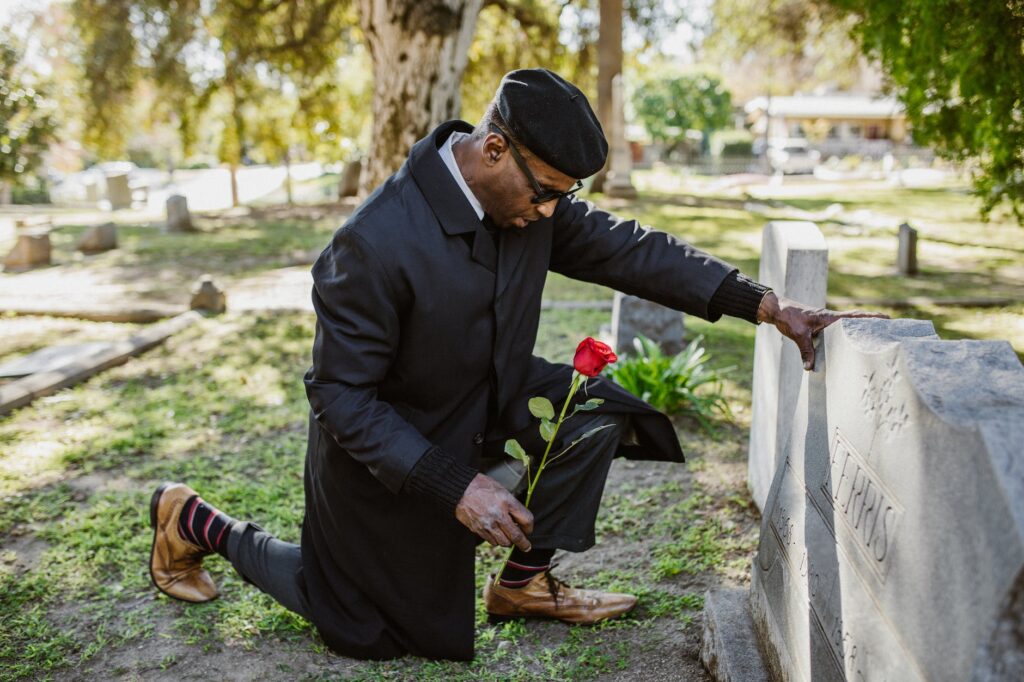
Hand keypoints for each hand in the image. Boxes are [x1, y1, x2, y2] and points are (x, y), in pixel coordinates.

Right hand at [455, 474, 533, 550]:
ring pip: (503, 542)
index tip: (528, 530)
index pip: (526, 520)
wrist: (460, 489)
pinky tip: (495, 532)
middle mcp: (498, 515)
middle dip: (523, 543)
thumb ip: (512, 505)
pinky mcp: (478, 529)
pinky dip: (496, 539)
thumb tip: (521, 520)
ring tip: (507, 535)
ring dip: (508, 541)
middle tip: (525, 546)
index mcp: (506, 502)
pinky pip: (491, 541)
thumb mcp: (502, 491)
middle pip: (516, 537)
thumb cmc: (481, 486)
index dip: (530, 527)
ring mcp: (487, 524)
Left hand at [757, 292, 887, 369]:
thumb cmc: (789, 318)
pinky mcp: (821, 328)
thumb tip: (810, 368)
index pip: (855, 316)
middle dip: (872, 325)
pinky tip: (849, 346)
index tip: (888, 318)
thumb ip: (806, 351)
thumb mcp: (799, 335)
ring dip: (859, 332)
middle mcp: (831, 319)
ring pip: (847, 328)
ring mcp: (827, 323)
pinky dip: (845, 337)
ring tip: (875, 341)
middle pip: (856, 321)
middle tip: (889, 331)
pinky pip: (837, 332)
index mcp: (830, 318)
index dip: (871, 317)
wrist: (778, 310)